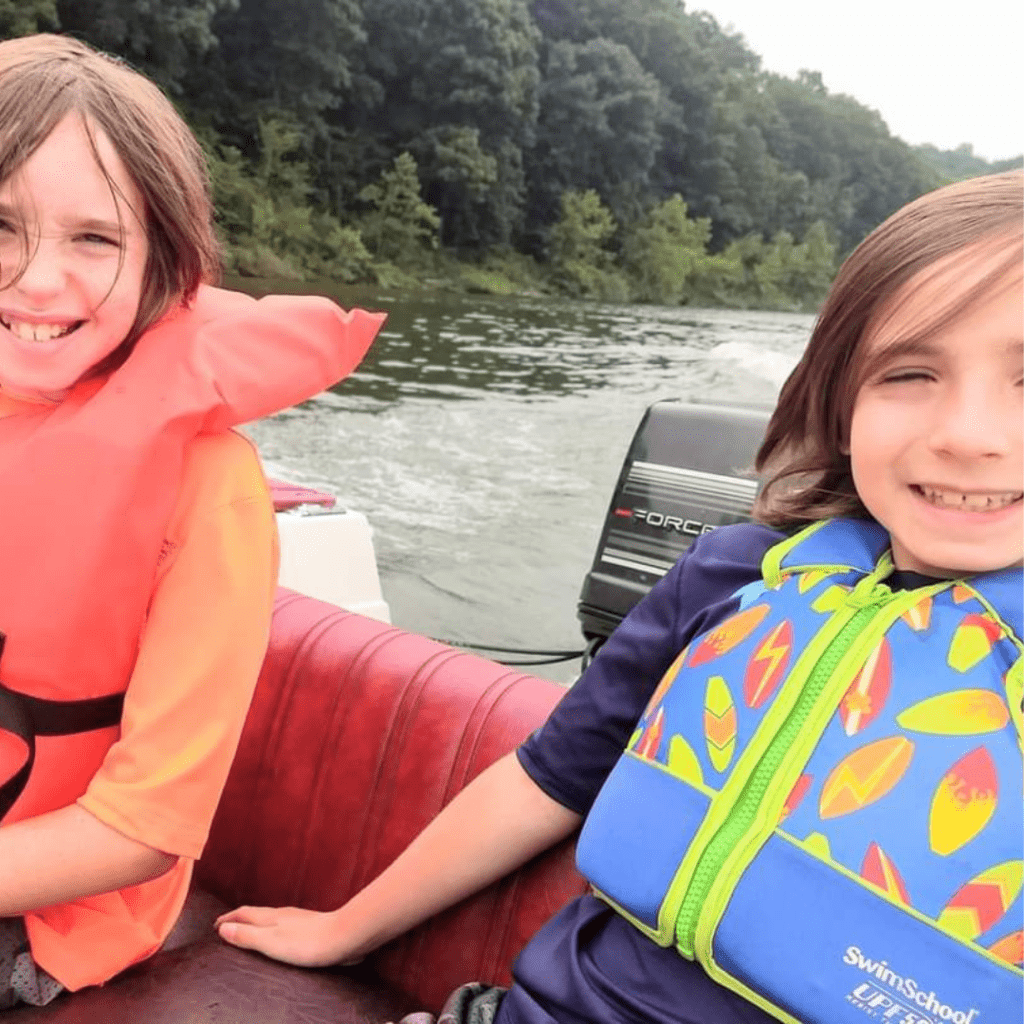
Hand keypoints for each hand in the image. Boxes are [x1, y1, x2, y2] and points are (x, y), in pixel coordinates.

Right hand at [215, 905, 363, 967]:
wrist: (345, 937)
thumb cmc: (308, 942)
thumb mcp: (271, 942)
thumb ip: (247, 936)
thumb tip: (223, 928)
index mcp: (271, 917)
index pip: (244, 914)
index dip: (228, 919)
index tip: (215, 924)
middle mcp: (283, 914)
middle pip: (256, 914)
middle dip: (240, 919)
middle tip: (227, 926)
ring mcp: (298, 920)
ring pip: (271, 919)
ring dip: (256, 923)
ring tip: (250, 930)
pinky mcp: (310, 928)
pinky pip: (284, 926)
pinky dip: (273, 929)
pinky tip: (281, 936)